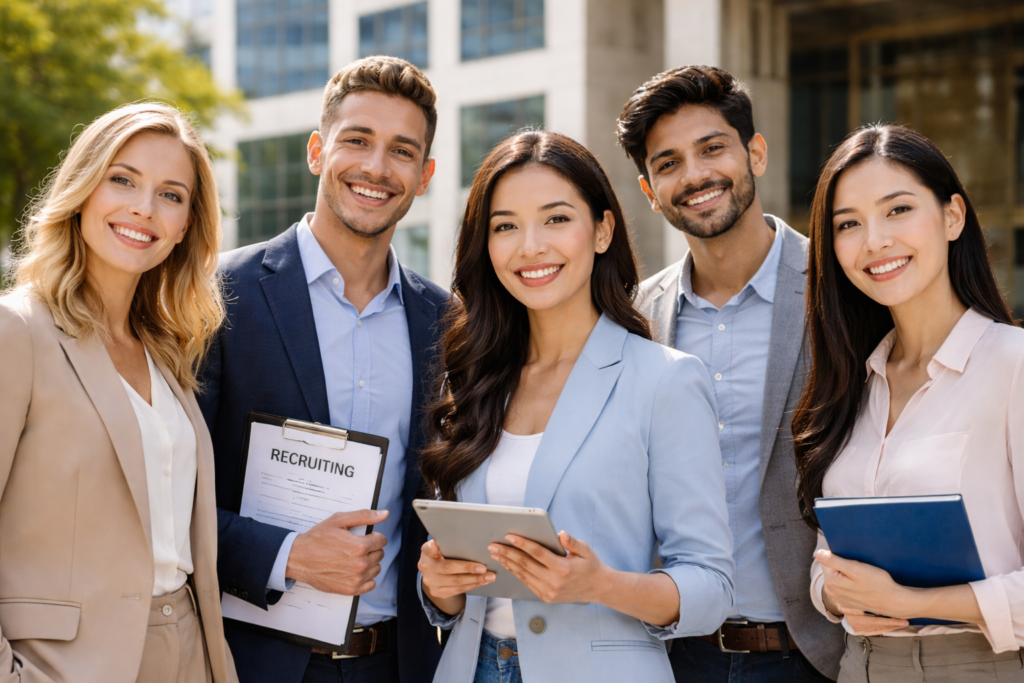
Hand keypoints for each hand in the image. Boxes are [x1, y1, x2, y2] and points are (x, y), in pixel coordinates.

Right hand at [286, 509, 388, 594]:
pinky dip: (366, 578)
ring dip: (369, 563)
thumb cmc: (317, 539)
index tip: (364, 537)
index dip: (373, 536)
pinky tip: (354, 571)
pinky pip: (370, 584)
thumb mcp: (339, 520)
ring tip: (353, 558)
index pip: (382, 540)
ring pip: (376, 569)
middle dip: (371, 548)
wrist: (299, 558)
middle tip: (355, 547)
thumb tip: (384, 514)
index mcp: (359, 546)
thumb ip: (364, 516)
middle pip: (380, 554)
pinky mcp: (350, 589)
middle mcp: (360, 564)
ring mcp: (356, 579)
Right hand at [418, 540, 494, 615]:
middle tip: (484, 568)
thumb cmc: (443, 556)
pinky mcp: (437, 592)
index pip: (428, 548)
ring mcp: (431, 582)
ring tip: (489, 577)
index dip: (433, 547)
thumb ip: (449, 544)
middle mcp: (426, 567)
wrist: (434, 574)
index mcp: (426, 552)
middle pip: (448, 568)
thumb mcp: (442, 548)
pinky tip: (481, 582)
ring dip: (474, 579)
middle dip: (468, 568)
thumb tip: (472, 540)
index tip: (437, 544)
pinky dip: (471, 586)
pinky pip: (457, 590)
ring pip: (455, 582)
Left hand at [490, 531, 606, 603]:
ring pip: (523, 574)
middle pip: (525, 564)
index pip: (538, 553)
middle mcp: (554, 581)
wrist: (597, 588)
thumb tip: (561, 534)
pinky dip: (516, 573)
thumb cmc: (590, 565)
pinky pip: (527, 583)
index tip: (509, 536)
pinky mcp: (546, 597)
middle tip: (493, 545)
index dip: (522, 543)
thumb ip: (573, 542)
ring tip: (496, 554)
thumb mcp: (586, 550)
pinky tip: (508, 565)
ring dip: (507, 563)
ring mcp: (549, 591)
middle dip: (507, 553)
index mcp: (563, 568)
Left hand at [816, 549, 909, 633]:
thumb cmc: (877, 583)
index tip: (852, 560)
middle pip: (832, 570)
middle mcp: (831, 592)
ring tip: (862, 577)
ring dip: (848, 575)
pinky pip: (845, 587)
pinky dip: (851, 584)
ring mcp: (839, 599)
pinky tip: (862, 585)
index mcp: (830, 582)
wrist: (893, 601)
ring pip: (839, 578)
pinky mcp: (848, 602)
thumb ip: (833, 561)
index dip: (839, 556)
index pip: (826, 560)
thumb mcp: (855, 568)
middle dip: (843, 566)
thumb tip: (817, 554)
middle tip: (860, 569)